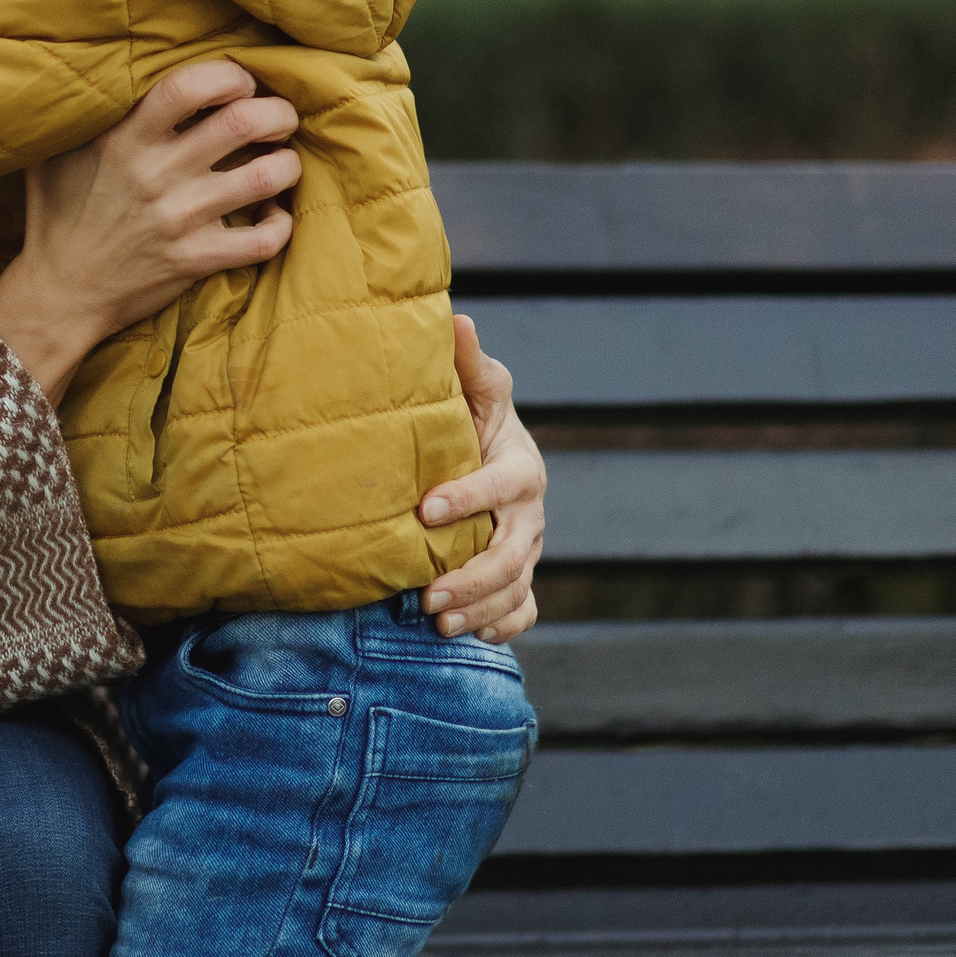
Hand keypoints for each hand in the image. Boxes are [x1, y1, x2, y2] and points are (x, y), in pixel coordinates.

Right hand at [0, 61, 300, 403]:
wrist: (58, 293)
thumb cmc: (56, 215)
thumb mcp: (53, 152)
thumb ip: (81, 112)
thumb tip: (95, 66)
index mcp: (123, 139)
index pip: (188, 86)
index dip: (228, 76)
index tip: (237, 85)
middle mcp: (156, 174)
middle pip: (243, 121)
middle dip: (276, 112)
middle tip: (277, 119)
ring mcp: (180, 219)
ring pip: (267, 176)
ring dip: (287, 163)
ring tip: (281, 161)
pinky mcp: (196, 260)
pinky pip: (264, 240)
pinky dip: (280, 224)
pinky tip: (272, 214)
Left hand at [420, 315, 545, 642]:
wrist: (485, 454)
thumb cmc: (470, 418)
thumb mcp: (472, 389)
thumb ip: (466, 363)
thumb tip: (459, 319)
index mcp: (520, 465)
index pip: (500, 485)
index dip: (467, 497)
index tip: (425, 511)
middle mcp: (530, 512)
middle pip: (513, 550)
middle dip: (472, 575)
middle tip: (426, 595)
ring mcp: (528, 547)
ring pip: (516, 585)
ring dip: (481, 607)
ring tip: (438, 622)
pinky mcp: (521, 575)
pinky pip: (524, 608)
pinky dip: (504, 625)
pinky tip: (473, 637)